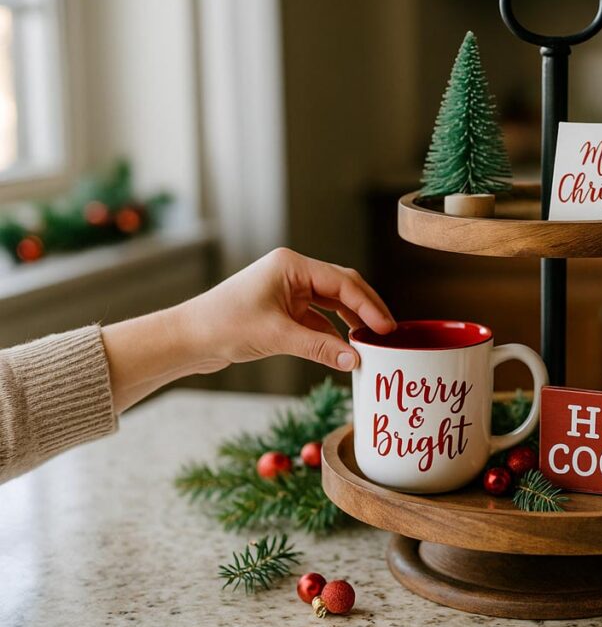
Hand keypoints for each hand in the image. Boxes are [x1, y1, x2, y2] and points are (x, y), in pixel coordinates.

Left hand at [102, 248, 394, 410]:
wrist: (187, 338)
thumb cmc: (224, 326)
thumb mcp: (277, 337)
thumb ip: (320, 347)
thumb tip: (355, 361)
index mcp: (292, 265)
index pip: (343, 282)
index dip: (369, 305)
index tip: (386, 328)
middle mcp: (293, 273)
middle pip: (342, 287)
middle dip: (366, 309)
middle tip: (388, 333)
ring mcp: (288, 290)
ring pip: (332, 303)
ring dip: (351, 321)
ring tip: (372, 341)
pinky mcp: (282, 309)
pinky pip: (318, 318)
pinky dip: (333, 332)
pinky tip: (346, 349)